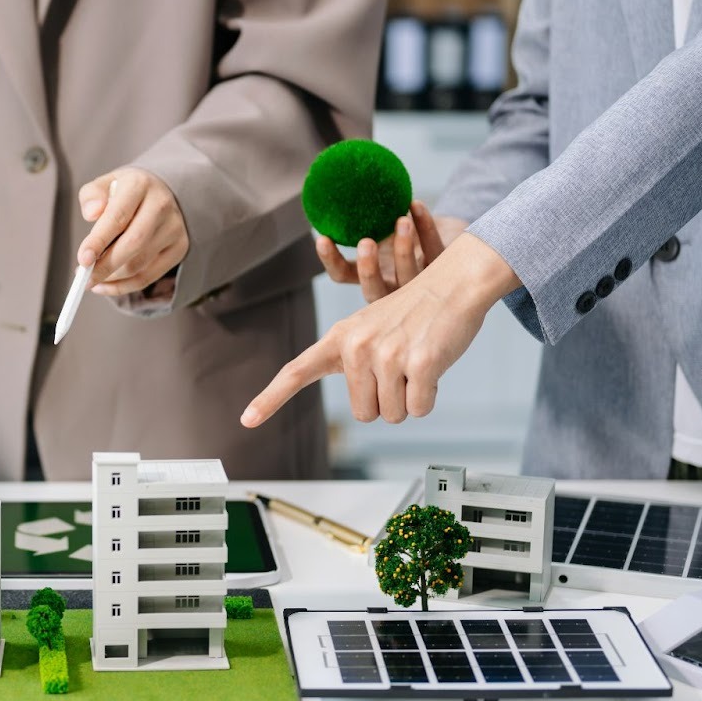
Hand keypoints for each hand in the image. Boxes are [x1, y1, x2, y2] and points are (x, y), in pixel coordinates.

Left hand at [76, 169, 189, 296]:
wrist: (160, 192)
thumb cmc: (125, 192)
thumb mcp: (104, 184)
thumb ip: (92, 197)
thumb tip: (92, 213)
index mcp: (139, 185)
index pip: (118, 217)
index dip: (99, 241)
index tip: (83, 259)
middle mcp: (161, 206)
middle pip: (133, 244)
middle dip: (104, 266)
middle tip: (84, 277)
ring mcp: (174, 229)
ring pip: (139, 264)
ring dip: (111, 278)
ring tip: (92, 278)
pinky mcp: (178, 248)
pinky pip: (148, 277)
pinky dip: (123, 286)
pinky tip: (106, 284)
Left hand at [241, 233, 520, 426]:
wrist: (454, 281)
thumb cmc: (416, 311)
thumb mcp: (371, 328)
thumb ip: (354, 361)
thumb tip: (364, 409)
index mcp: (340, 338)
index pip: (296, 371)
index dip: (270, 398)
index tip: (247, 419)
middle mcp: (357, 346)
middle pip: (364, 413)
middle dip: (387, 401)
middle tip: (402, 368)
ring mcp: (387, 355)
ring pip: (394, 414)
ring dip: (411, 398)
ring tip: (418, 360)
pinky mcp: (419, 364)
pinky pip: (420, 409)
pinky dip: (430, 396)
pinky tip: (433, 364)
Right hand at [318, 201, 466, 303]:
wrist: (445, 232)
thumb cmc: (405, 230)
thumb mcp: (381, 225)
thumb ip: (361, 218)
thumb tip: (331, 187)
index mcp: (371, 276)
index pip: (342, 276)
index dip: (331, 260)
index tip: (322, 237)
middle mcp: (393, 286)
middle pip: (375, 291)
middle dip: (369, 269)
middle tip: (365, 242)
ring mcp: (420, 282)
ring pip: (409, 277)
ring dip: (403, 249)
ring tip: (400, 219)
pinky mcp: (446, 268)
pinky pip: (435, 250)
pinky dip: (425, 226)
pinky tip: (415, 204)